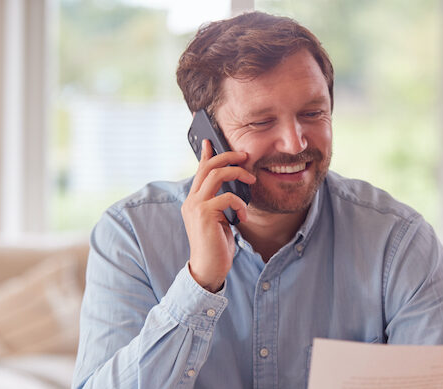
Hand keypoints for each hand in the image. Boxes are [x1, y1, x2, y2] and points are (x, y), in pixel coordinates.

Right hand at [181, 139, 255, 292]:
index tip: (211, 141)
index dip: (206, 154)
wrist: (208, 268)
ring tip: (251, 179)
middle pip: (209, 166)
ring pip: (217, 175)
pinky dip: (240, 203)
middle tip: (245, 157)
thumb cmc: (217, 245)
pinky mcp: (204, 214)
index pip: (200, 170)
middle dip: (229, 157)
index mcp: (194, 200)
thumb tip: (233, 189)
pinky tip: (243, 216)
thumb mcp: (219, 219)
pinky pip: (227, 197)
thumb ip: (221, 203)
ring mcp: (196, 206)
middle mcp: (191, 200)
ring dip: (237, 173)